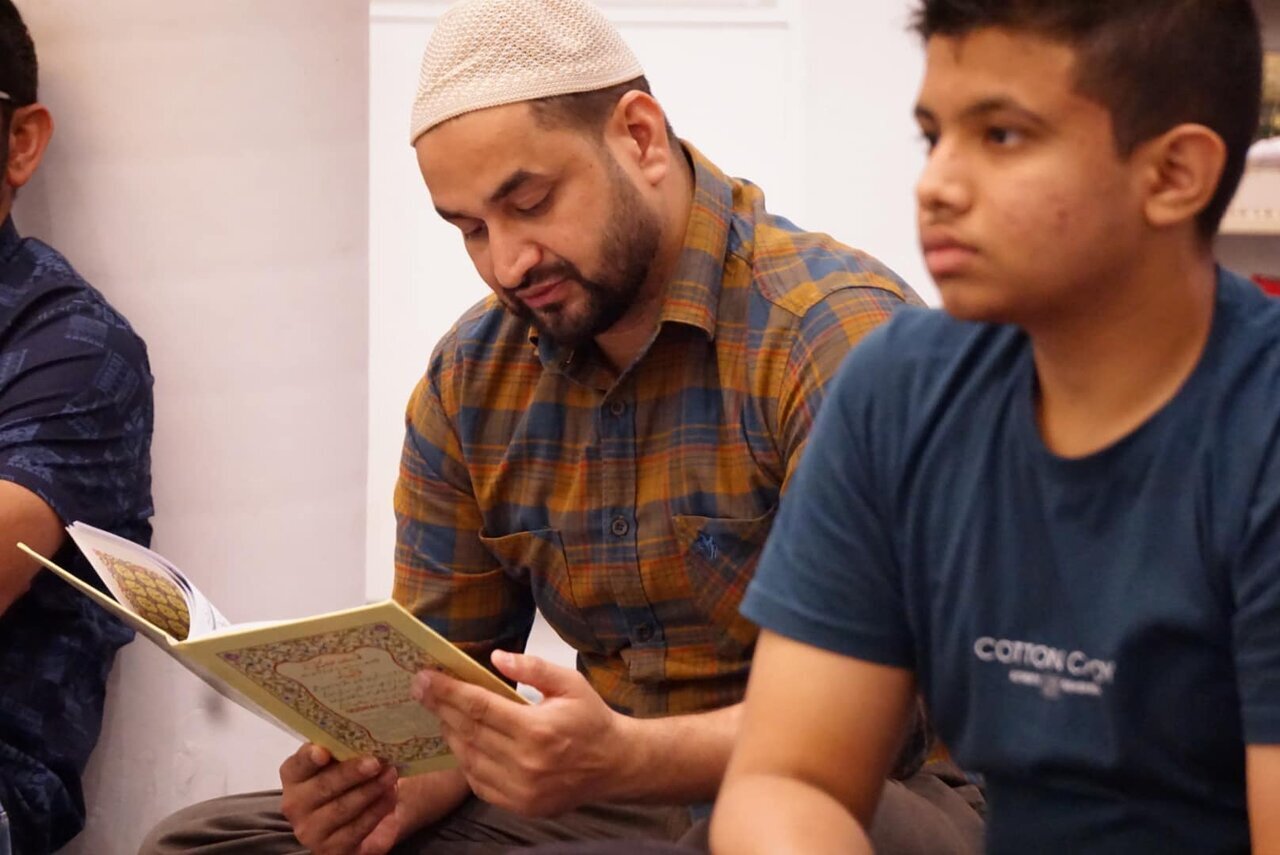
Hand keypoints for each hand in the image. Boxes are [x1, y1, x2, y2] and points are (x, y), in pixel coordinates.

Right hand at [278, 744, 401, 854]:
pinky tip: (390, 796)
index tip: (323, 752)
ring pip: (342, 809)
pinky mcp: (332, 850)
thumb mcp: (343, 759)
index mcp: (294, 776)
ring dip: (370, 791)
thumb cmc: (350, 776)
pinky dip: (377, 811)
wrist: (364, 812)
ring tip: (390, 775)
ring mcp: (312, 831)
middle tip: (376, 762)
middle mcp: (295, 805)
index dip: (309, 758)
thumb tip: (363, 738)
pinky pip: (357, 830)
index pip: (298, 764)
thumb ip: (344, 749)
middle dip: (352, 773)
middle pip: (323, 786)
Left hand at [412, 651, 627, 816]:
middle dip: (441, 708)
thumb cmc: (591, 719)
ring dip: (451, 734)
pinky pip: (479, 783)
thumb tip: (496, 658)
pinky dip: (466, 761)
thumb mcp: (570, 683)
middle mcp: (525, 763)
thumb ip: (533, 668)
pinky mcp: (519, 806)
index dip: (447, 691)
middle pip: (468, 732)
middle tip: (422, 689)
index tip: (424, 678)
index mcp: (537, 729)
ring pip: (469, 759)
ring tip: (441, 713)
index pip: (479, 707)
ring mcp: (521, 790)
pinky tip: (463, 742)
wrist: (615, 765)